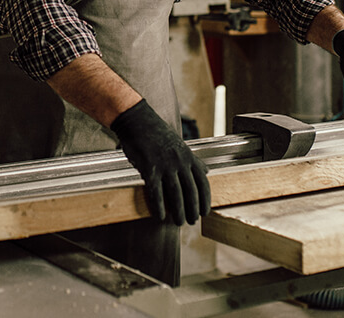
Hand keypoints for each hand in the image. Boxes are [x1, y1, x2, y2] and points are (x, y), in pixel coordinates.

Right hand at [110, 100, 210, 224]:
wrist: (138, 121)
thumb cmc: (157, 132)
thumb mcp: (180, 144)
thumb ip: (193, 159)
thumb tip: (206, 170)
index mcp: (188, 157)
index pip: (203, 182)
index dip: (205, 199)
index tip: (205, 211)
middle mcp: (180, 162)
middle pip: (191, 191)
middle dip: (193, 209)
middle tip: (192, 221)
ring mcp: (165, 166)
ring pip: (175, 194)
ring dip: (178, 211)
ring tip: (179, 222)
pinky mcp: (149, 169)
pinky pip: (156, 192)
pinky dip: (159, 206)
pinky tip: (160, 216)